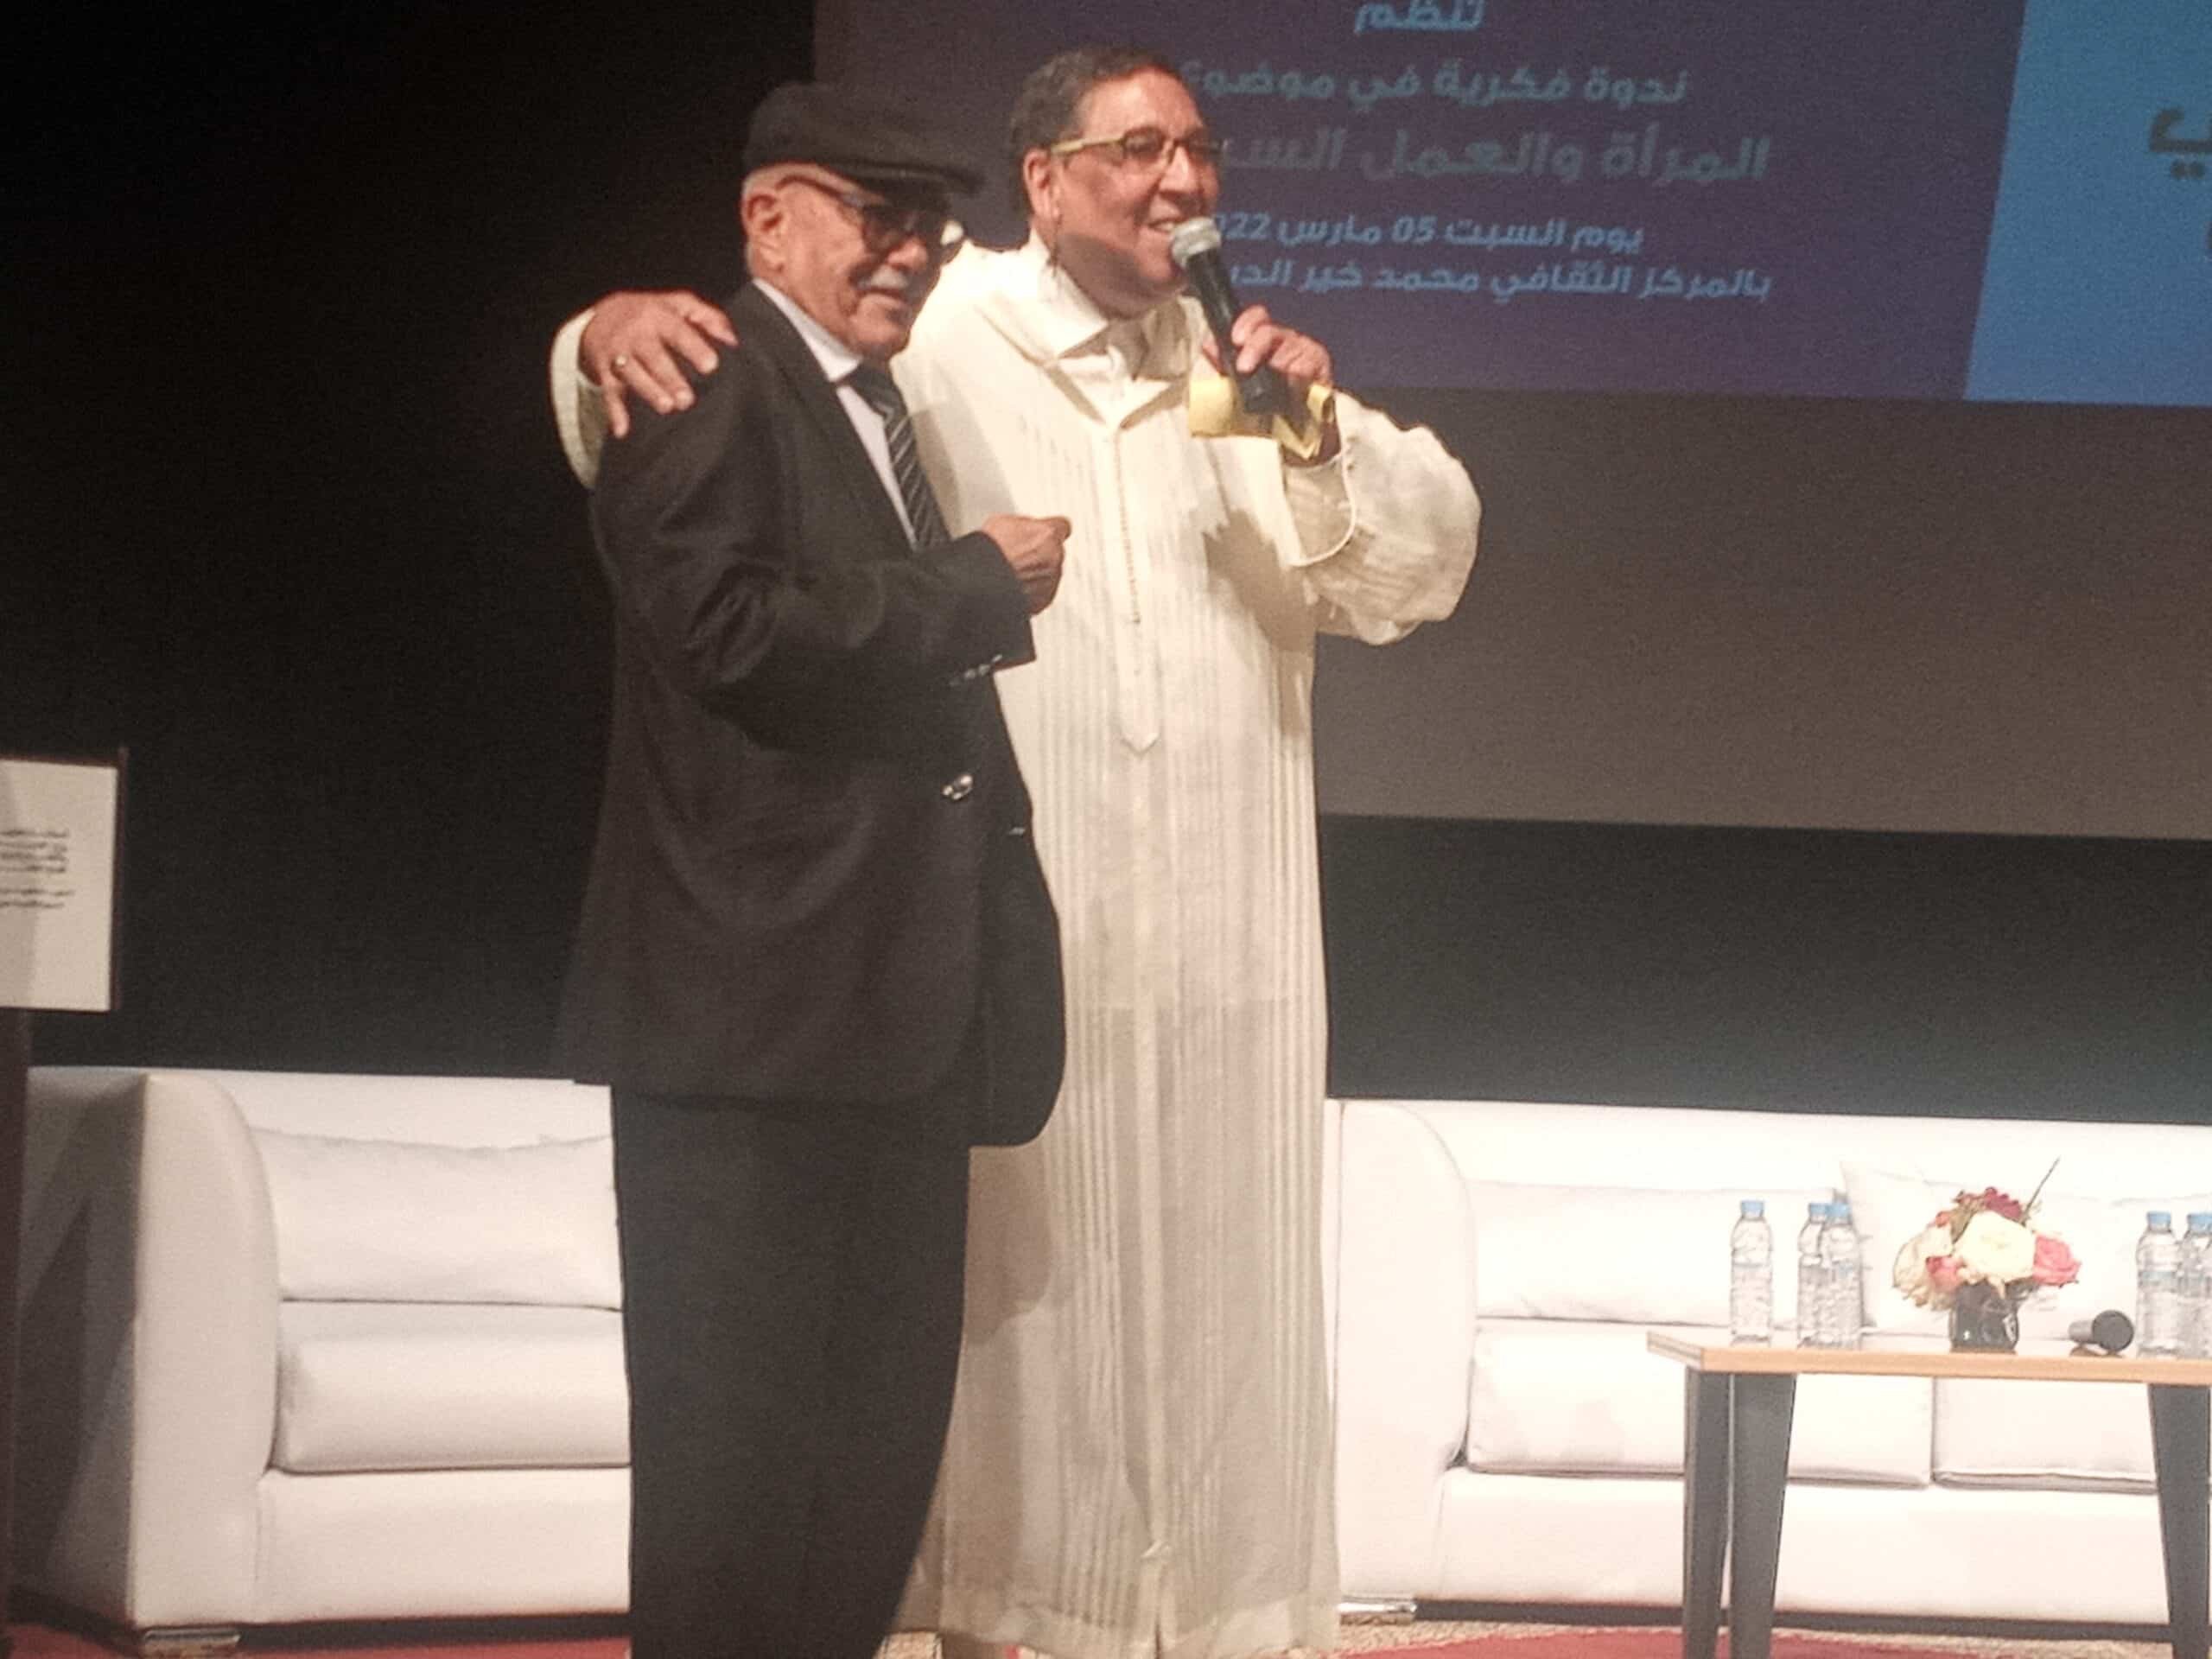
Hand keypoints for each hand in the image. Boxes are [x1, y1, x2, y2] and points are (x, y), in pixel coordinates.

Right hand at [578, 291, 737, 438]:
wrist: (598, 315)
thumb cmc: (650, 312)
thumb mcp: (678, 304)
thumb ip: (707, 317)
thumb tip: (733, 340)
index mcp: (658, 317)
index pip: (677, 331)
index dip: (693, 347)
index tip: (711, 365)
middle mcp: (636, 335)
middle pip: (653, 356)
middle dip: (669, 377)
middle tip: (687, 398)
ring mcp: (618, 354)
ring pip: (631, 373)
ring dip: (648, 390)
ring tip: (667, 407)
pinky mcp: (604, 372)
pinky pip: (608, 392)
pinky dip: (614, 412)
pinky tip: (622, 430)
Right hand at [980, 514, 1070, 614]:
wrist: (979, 584)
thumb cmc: (988, 553)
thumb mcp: (1003, 522)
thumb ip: (1026, 526)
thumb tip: (1027, 529)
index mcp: (1048, 534)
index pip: (1062, 526)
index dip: (1050, 531)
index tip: (1045, 532)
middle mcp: (1055, 558)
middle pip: (1054, 552)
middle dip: (1040, 554)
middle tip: (1018, 555)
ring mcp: (1051, 581)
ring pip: (1048, 574)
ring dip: (1034, 573)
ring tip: (1010, 573)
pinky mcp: (1043, 601)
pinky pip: (1041, 593)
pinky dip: (1030, 591)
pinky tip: (1012, 587)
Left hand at [1198, 304, 1332, 395]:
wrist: (1295, 431)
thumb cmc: (1268, 404)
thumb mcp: (1240, 385)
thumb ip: (1225, 364)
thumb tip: (1209, 345)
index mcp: (1265, 340)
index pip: (1257, 318)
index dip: (1246, 323)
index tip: (1235, 340)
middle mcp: (1285, 339)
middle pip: (1269, 331)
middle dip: (1254, 348)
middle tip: (1244, 368)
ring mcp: (1304, 348)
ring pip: (1289, 347)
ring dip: (1277, 365)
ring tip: (1272, 383)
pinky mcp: (1320, 363)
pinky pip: (1307, 363)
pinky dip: (1297, 374)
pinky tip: (1291, 384)